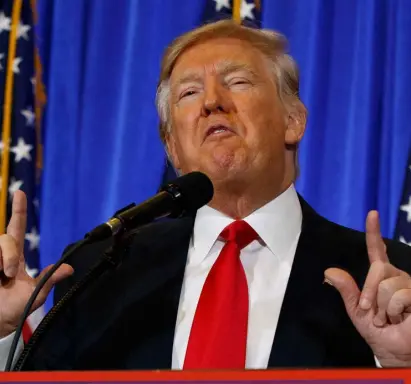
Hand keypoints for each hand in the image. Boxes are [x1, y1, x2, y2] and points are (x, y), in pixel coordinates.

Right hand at [0, 190, 72, 337]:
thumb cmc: (13, 310)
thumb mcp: (35, 294)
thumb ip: (49, 279)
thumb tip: (70, 268)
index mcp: (15, 257)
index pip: (17, 228)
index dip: (18, 210)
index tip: (20, 192)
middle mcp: (1, 255)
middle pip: (5, 237)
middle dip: (9, 254)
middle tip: (11, 274)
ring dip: (3, 260)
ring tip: (3, 278)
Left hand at [325, 211, 410, 366]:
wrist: (393, 350)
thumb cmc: (377, 330)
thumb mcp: (357, 310)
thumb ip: (346, 290)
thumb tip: (328, 271)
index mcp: (381, 276)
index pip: (377, 250)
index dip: (374, 231)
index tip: (372, 213)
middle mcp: (397, 275)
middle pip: (377, 270)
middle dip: (369, 294)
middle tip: (372, 313)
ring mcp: (409, 285)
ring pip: (388, 285)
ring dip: (383, 308)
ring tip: (389, 318)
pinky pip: (400, 296)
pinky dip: (394, 311)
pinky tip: (401, 319)